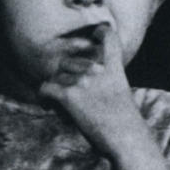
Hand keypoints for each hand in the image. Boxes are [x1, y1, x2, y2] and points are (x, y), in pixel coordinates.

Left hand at [38, 23, 147, 157]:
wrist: (126, 137)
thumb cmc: (126, 121)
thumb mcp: (121, 91)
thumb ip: (108, 80)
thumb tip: (89, 82)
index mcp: (114, 67)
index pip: (108, 37)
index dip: (100, 32)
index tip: (94, 33)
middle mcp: (97, 69)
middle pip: (69, 61)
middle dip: (65, 74)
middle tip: (67, 90)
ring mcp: (83, 81)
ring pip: (57, 76)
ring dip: (55, 88)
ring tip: (58, 102)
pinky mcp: (70, 95)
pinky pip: (46, 88)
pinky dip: (44, 96)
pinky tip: (48, 104)